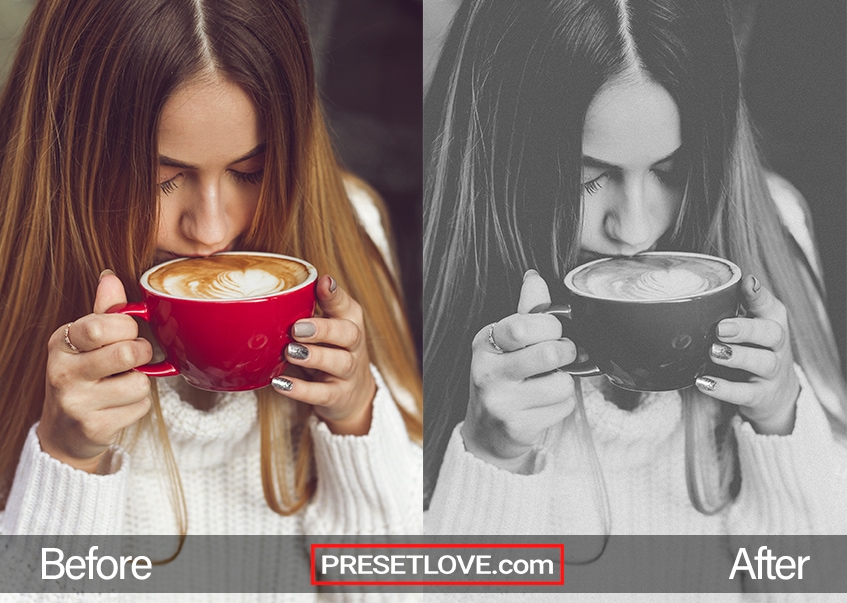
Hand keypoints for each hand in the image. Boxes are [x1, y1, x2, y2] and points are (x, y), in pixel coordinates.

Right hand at [37, 271, 153, 471]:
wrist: (65, 431)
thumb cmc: (83, 376)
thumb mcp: (85, 342)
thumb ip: (103, 312)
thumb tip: (110, 277)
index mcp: (61, 343)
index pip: (101, 325)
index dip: (127, 327)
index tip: (128, 332)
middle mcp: (63, 373)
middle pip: (126, 353)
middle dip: (142, 352)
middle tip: (136, 357)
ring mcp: (77, 403)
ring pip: (139, 383)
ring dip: (141, 383)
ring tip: (123, 383)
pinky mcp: (95, 427)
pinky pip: (141, 407)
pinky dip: (139, 404)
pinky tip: (120, 404)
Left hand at [271, 275, 375, 435]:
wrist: (354, 393)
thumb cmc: (332, 349)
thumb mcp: (327, 325)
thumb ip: (307, 308)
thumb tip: (274, 293)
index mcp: (350, 321)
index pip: (346, 305)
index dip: (335, 294)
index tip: (323, 282)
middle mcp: (354, 345)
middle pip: (348, 333)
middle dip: (324, 329)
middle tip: (297, 328)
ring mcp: (349, 372)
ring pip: (339, 362)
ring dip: (314, 356)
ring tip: (290, 352)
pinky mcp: (339, 395)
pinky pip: (322, 394)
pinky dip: (301, 389)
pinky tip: (280, 383)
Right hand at [462, 270, 577, 472]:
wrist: (486, 432)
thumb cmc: (501, 380)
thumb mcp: (505, 344)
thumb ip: (525, 312)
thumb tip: (535, 278)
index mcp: (484, 344)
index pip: (523, 326)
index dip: (552, 326)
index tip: (556, 331)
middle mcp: (487, 373)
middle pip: (548, 354)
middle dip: (566, 352)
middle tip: (564, 354)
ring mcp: (501, 403)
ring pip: (561, 384)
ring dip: (566, 383)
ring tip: (550, 383)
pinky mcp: (518, 427)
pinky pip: (562, 408)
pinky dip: (562, 404)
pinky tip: (545, 404)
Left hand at [695, 274, 799, 434]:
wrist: (776, 394)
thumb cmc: (753, 349)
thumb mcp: (748, 326)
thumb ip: (731, 308)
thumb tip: (701, 292)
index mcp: (772, 323)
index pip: (770, 306)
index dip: (759, 294)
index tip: (747, 283)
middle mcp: (778, 346)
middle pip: (771, 333)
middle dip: (746, 329)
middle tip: (721, 328)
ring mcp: (772, 372)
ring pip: (763, 362)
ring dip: (737, 356)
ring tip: (713, 352)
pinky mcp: (762, 396)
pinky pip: (746, 393)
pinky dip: (725, 389)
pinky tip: (704, 382)